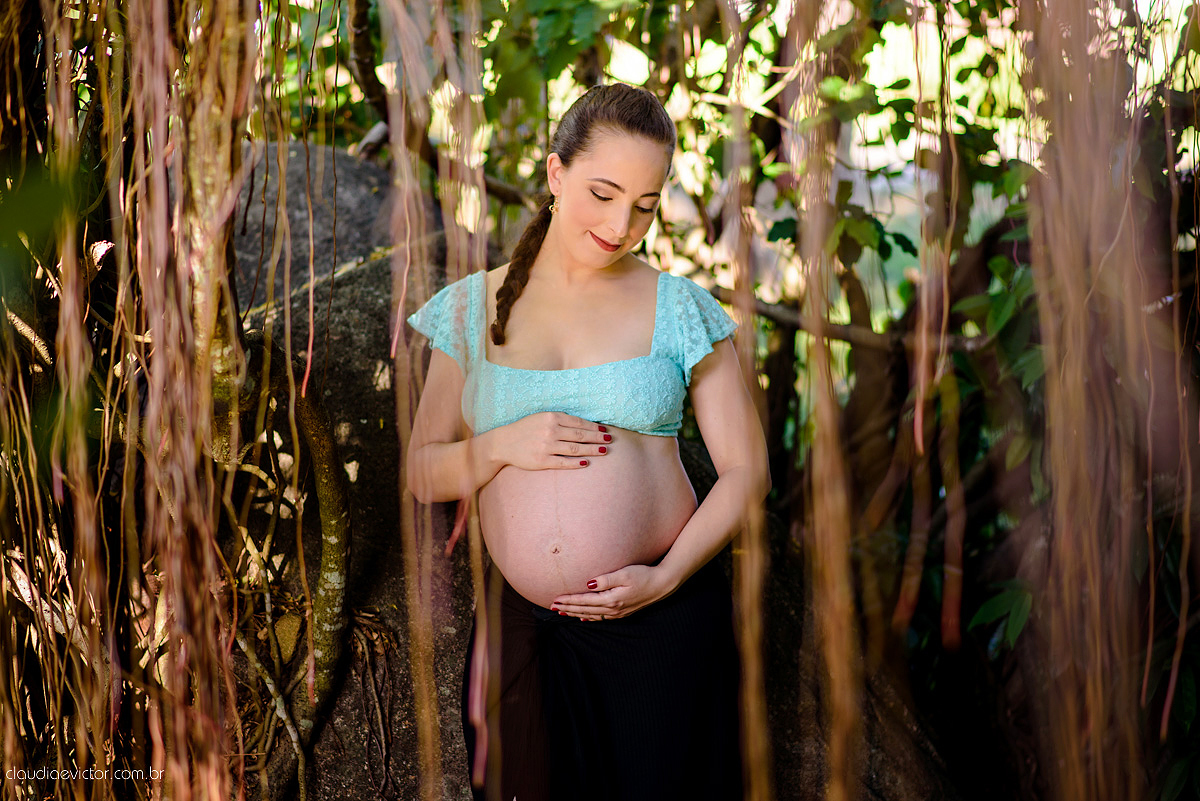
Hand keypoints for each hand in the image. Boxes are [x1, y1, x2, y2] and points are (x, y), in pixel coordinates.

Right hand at [492, 412, 611, 470]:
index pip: (578, 422)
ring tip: (604, 451)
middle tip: (609, 440)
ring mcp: (546, 446)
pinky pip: (563, 462)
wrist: (504, 443)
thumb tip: (583, 424)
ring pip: (575, 448)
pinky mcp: (542, 461)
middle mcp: (550, 431)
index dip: (594, 427)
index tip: (604, 430)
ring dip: (592, 450)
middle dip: (597, 437)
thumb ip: (560, 419)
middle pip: (580, 435)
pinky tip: (586, 462)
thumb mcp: (541, 417)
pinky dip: (576, 462)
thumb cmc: (525, 429)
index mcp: (552, 417)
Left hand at [550, 564, 676, 620]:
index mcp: (611, 599)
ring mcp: (618, 612)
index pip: (584, 601)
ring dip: (575, 613)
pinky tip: (583, 618)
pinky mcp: (622, 612)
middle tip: (552, 607)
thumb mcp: (624, 574)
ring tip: (562, 612)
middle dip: (568, 608)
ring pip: (591, 615)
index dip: (568, 600)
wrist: (662, 584)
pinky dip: (589, 618)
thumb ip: (605, 579)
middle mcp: (613, 609)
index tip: (555, 599)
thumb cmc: (644, 575)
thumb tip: (588, 583)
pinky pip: (601, 617)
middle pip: (584, 610)